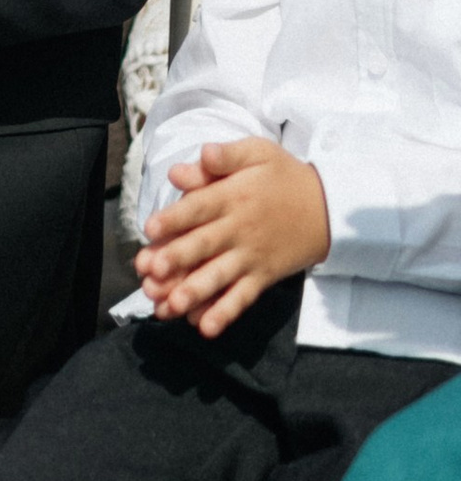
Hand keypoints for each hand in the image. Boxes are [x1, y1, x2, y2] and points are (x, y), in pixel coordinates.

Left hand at [136, 137, 330, 338]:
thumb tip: (203, 153)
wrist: (329, 209)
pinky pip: (243, 297)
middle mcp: (239, 229)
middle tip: (152, 270)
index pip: (199, 207)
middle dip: (177, 258)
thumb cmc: (285, 177)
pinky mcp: (263, 276)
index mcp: (233, 196)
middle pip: (204, 245)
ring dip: (195, 291)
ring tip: (171, 305)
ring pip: (220, 276)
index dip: (175, 218)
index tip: (151, 228)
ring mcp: (251, 256)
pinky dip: (225, 312)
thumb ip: (228, 155)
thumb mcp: (260, 153)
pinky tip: (205, 327)